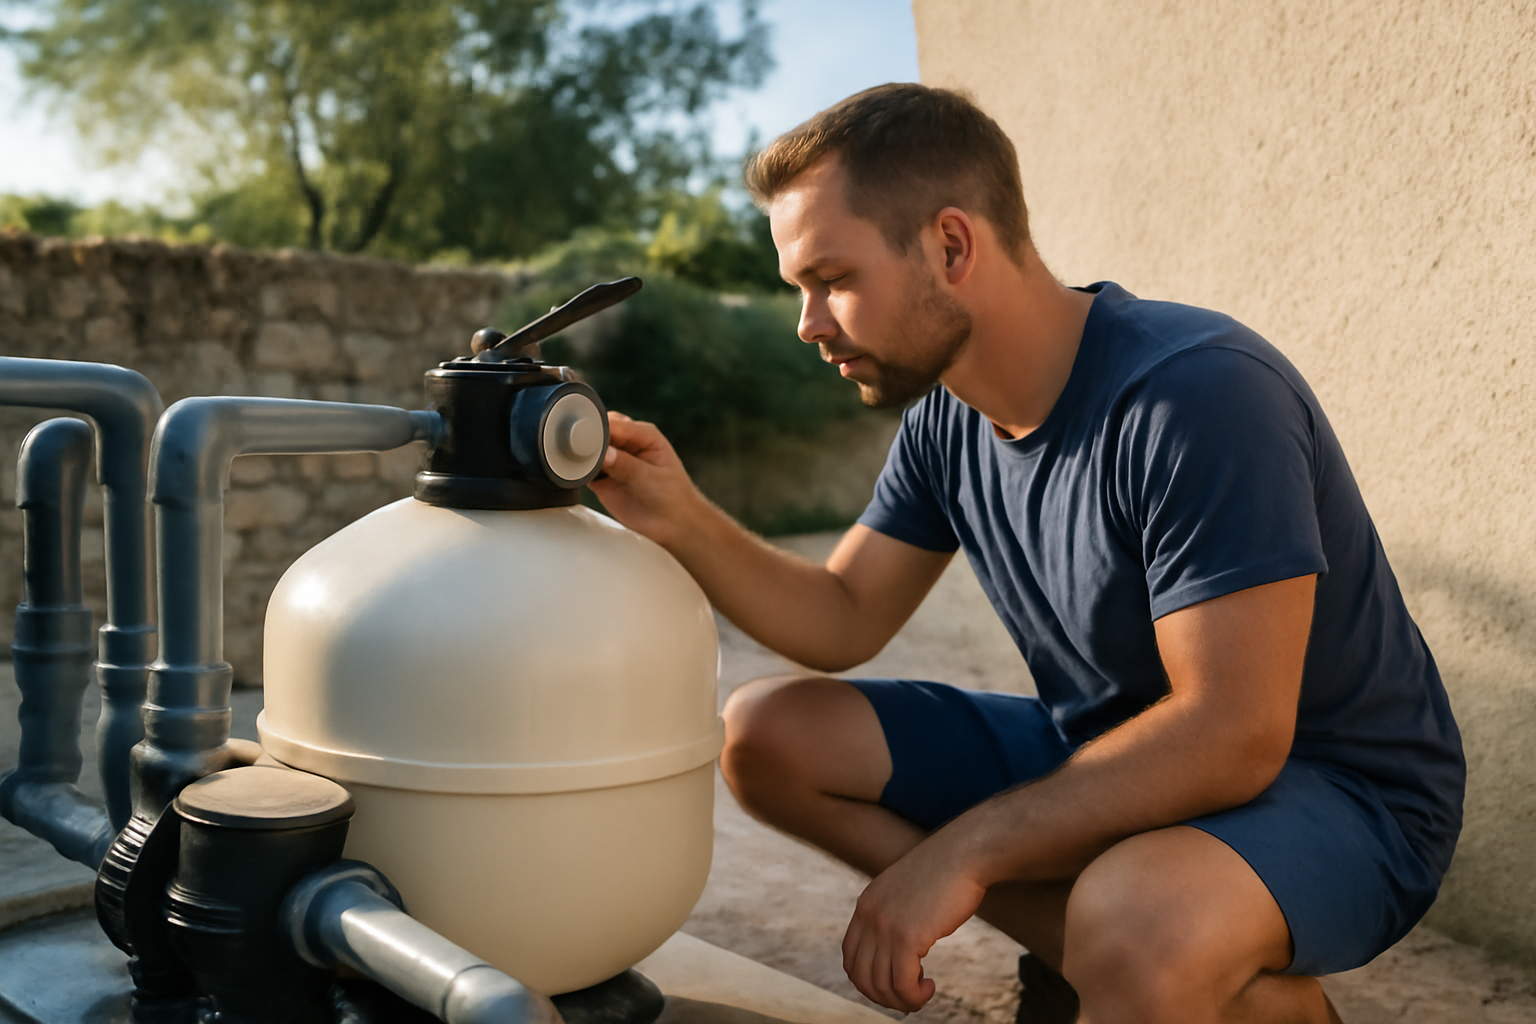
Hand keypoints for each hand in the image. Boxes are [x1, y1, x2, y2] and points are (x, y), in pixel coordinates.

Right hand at [588, 412, 705, 548]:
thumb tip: (603, 453)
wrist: (672, 525)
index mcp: (644, 435)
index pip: (617, 425)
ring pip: (589, 449)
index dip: (600, 430)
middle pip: (599, 432)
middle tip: (582, 452)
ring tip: (579, 464)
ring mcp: (614, 460)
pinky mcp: (603, 478)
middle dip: (588, 440)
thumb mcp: (651, 479)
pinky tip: (577, 474)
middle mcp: (627, 444)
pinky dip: (579, 470)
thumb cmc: (672, 497)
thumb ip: (626, 466)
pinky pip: (585, 469)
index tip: (589, 439)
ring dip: (582, 455)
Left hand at [842, 836, 987, 1011]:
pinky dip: (914, 996)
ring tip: (922, 994)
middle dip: (883, 996)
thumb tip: (898, 952)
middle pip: (860, 976)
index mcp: (865, 904)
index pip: (850, 956)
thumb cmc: (945, 874)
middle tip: (908, 997)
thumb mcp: (906, 894)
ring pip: (881, 985)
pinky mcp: (907, 936)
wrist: (964, 854)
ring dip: (902, 999)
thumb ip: (894, 916)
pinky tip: (930, 987)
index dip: (868, 979)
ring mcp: (885, 926)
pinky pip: (902, 984)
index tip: (893, 984)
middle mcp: (869, 916)